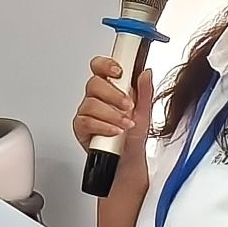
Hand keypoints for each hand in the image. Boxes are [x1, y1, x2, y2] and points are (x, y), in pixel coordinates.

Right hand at [72, 58, 153, 197]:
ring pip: (90, 103)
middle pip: (94, 84)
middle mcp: (97, 98)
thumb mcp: (145, 112)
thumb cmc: (133, 136)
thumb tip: (146, 73)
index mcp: (111, 88)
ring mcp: (87, 112)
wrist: (128, 161)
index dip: (107, 65)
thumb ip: (145, 91)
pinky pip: (85, 121)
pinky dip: (102, 126)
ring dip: (111, 114)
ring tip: (125, 123)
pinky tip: (113, 131)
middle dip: (113, 95)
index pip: (101, 67)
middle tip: (127, 106)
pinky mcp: (81, 127)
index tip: (119, 72)